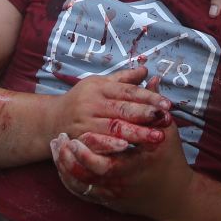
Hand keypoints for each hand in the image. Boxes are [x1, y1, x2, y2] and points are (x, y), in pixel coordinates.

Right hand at [50, 66, 172, 136]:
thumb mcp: (99, 85)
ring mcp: (85, 122)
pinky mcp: (79, 138)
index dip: (148, 97)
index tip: (168, 104)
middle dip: (146, 115)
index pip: (128, 91)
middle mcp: (91, 103)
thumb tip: (146, 70)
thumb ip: (123, 79)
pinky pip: (98, 143)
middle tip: (167, 120)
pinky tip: (127, 149)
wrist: (52, 119)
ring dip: (136, 133)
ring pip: (113, 128)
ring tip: (157, 137)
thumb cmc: (82, 100)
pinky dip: (112, 146)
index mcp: (99, 88)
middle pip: (122, 109)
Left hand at [51, 114, 190, 220]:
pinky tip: (61, 164)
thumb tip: (148, 76)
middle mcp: (124, 179)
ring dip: (66, 166)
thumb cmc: (170, 159)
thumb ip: (152, 106)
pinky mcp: (108, 201)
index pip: (108, 154)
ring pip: (82, 183)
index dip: (90, 146)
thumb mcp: (166, 132)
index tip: (76, 135)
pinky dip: (69, 179)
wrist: (172, 196)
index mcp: (138, 160)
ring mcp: (114, 192)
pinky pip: (81, 192)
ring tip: (57, 148)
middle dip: (72, 156)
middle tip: (61, 140)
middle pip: (90, 172)